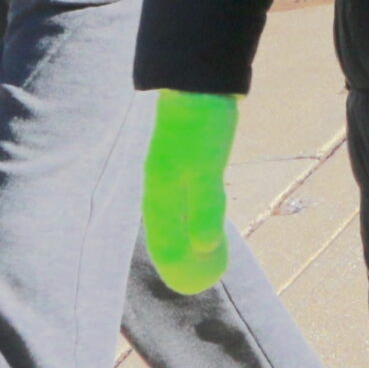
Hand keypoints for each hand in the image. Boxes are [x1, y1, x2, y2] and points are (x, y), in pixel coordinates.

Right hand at [144, 91, 237, 295]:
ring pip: (176, 214)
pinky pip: (188, 196)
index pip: (164, 240)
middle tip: (200, 279)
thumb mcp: (204, 170)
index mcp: (161, 192)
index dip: (175, 265)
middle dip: (181, 256)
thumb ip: (204, 208)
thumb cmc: (201, 126)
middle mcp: (162, 185)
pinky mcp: (188, 158)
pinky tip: (207, 214)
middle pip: (168, 230)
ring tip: (203, 255)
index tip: (190, 286)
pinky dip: (196, 213)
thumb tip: (203, 246)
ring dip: (188, 236)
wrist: (199, 81)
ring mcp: (173, 171)